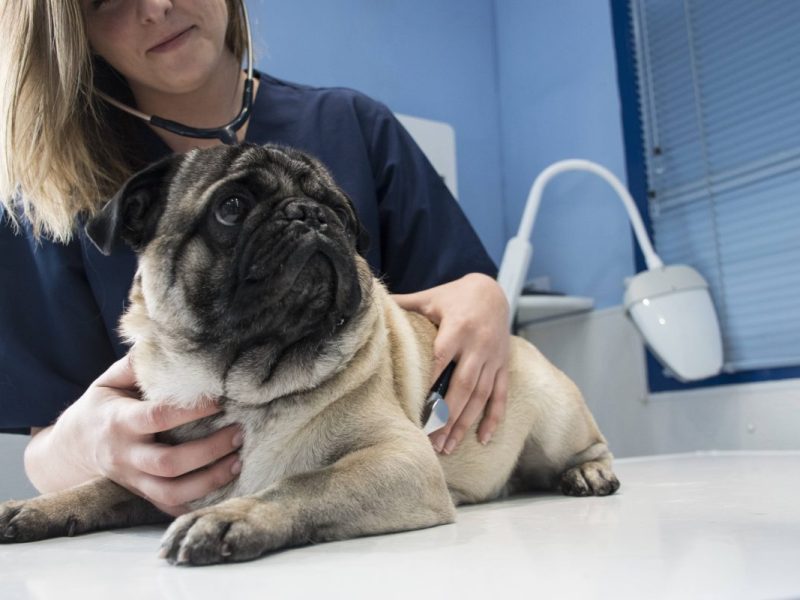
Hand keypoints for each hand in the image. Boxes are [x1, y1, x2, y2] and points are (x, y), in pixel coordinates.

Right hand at [51, 356, 242, 515]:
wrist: (72, 450)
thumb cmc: (101, 408)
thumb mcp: (108, 382)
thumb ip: (135, 365)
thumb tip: (161, 341)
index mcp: (119, 422)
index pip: (158, 417)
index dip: (190, 410)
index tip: (220, 399)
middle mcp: (126, 456)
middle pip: (169, 463)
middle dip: (209, 450)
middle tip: (239, 432)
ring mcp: (134, 480)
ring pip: (172, 492)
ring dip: (210, 480)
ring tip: (239, 461)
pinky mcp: (142, 495)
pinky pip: (170, 508)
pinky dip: (198, 503)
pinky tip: (225, 488)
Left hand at [393, 273, 509, 453]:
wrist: (493, 290)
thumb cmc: (454, 295)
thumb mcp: (430, 297)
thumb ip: (405, 304)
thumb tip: (373, 306)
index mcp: (457, 328)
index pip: (441, 360)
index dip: (429, 384)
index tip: (415, 409)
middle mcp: (478, 345)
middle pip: (463, 387)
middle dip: (447, 416)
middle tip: (432, 442)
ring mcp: (493, 358)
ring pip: (480, 396)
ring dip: (465, 424)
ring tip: (448, 447)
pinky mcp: (503, 365)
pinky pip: (500, 395)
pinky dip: (493, 418)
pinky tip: (483, 440)